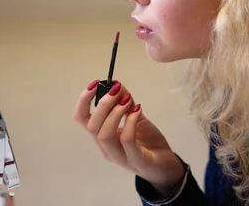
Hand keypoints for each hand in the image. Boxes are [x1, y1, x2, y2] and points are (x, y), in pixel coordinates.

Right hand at [73, 80, 184, 194]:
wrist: (167, 166)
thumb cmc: (148, 143)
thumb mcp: (136, 118)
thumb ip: (126, 103)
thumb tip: (117, 84)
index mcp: (102, 137)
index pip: (81, 119)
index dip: (83, 100)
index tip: (95, 84)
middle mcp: (107, 149)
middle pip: (92, 126)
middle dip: (103, 104)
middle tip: (117, 90)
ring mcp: (120, 157)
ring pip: (104, 135)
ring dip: (114, 113)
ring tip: (127, 101)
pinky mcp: (136, 161)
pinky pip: (126, 140)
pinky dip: (130, 122)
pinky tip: (137, 111)